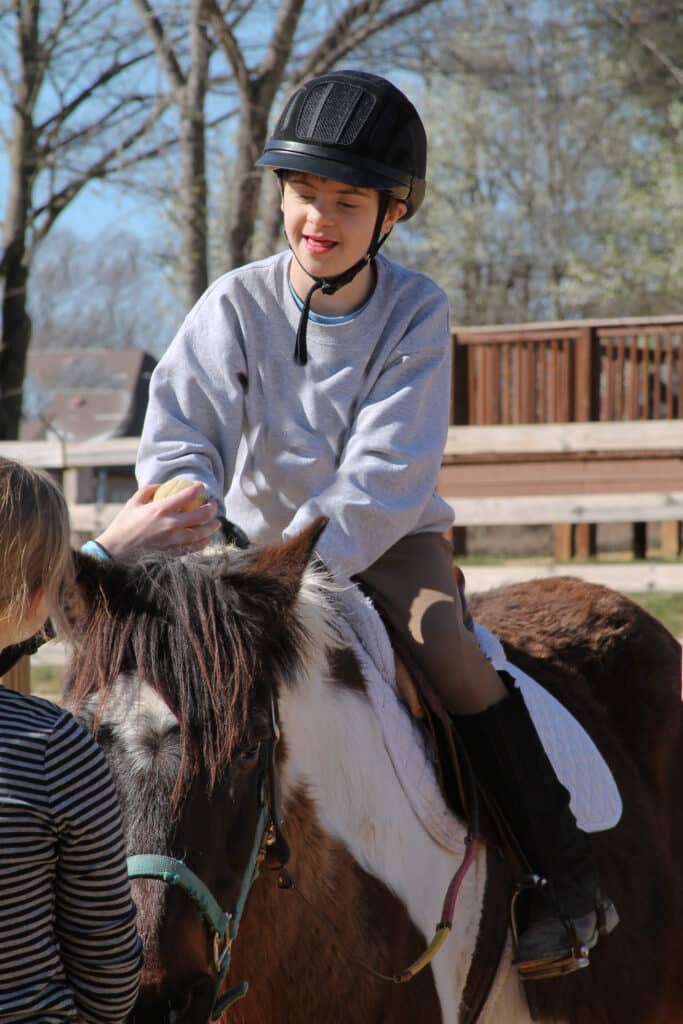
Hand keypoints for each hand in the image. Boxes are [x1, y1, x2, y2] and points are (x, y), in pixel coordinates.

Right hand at [94, 483, 219, 556]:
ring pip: (202, 533)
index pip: (188, 495)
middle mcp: (170, 524)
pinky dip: (203, 542)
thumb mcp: (133, 503)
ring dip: (212, 526)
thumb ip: (148, 490)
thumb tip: (162, 485)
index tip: (202, 487)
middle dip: (212, 507)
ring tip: (216, 522)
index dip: (199, 489)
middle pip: (201, 514)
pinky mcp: (173, 553)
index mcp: (161, 509)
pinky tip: (206, 539)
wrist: (115, 552)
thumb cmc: (123, 525)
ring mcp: (173, 540)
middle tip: (214, 504)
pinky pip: (194, 547)